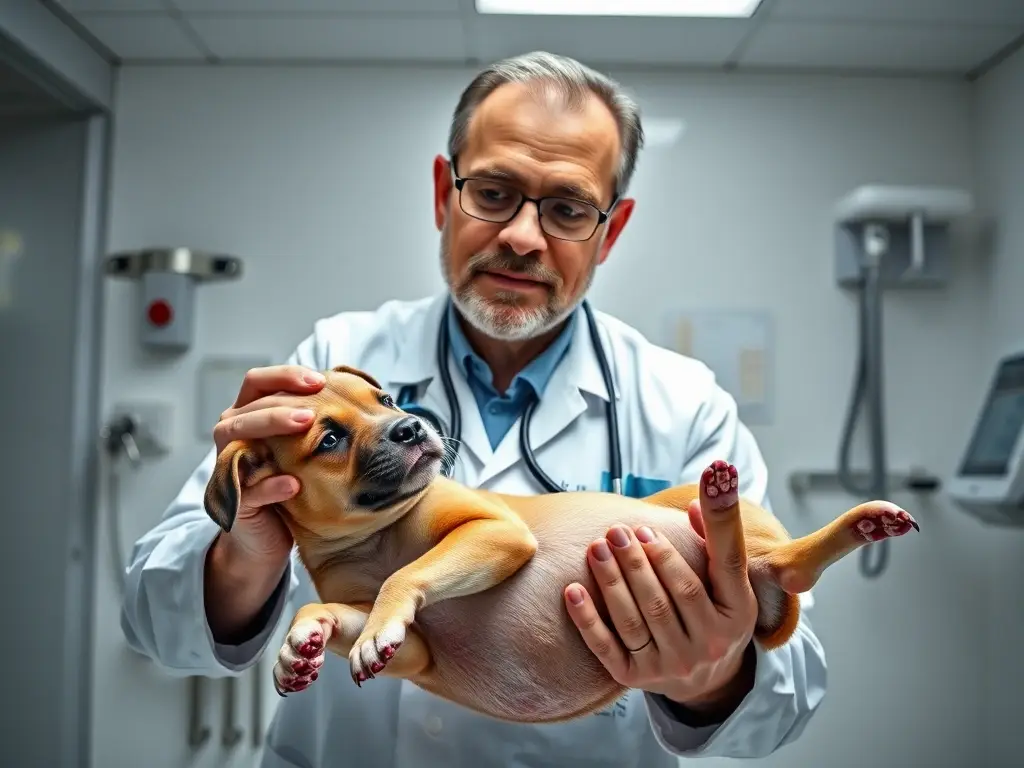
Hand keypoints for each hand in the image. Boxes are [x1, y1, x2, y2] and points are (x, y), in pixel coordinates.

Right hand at [211, 364, 326, 561]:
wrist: (270, 536)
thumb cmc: (291, 482)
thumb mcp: (302, 446)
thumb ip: (316, 418)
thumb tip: (360, 389)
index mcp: (249, 414)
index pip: (258, 381)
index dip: (286, 376)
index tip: (320, 380)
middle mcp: (233, 435)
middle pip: (247, 408)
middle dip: (281, 406)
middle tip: (313, 411)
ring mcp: (230, 466)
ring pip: (236, 437)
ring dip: (270, 427)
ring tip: (303, 427)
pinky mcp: (234, 500)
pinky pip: (248, 489)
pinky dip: (270, 485)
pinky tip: (293, 484)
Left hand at [564, 463, 757, 713]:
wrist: (706, 678)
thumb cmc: (716, 613)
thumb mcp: (729, 581)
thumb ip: (719, 539)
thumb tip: (703, 495)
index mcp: (737, 614)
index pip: (713, 575)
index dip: (679, 549)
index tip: (648, 526)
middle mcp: (708, 644)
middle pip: (668, 597)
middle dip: (637, 562)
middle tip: (616, 532)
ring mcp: (672, 665)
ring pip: (636, 618)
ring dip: (612, 581)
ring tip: (597, 549)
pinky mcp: (637, 678)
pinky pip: (608, 647)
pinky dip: (588, 619)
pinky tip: (572, 591)